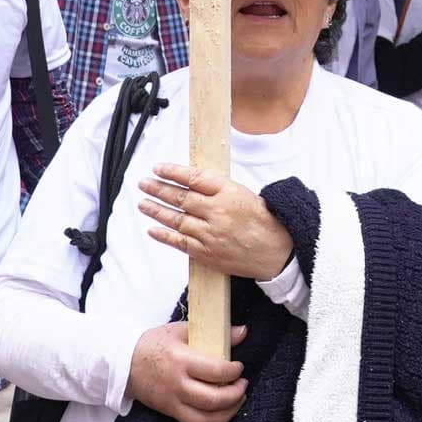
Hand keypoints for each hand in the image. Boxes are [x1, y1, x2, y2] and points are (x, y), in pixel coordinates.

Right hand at [127, 322, 249, 421]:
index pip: (215, 371)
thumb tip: (242, 332)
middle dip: (235, 394)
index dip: (234, 371)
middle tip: (243, 384)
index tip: (239, 367)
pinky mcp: (169, 412)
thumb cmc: (154, 344)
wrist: (123, 364)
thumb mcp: (182, 330)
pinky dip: (213, 421)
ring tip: (238, 399)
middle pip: (213, 399)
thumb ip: (215, 332)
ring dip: (228, 412)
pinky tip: (223, 411)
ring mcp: (172, 401)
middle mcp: (178, 385)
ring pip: (205, 418)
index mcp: (181, 361)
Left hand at [138, 164, 293, 280]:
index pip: (194, 178)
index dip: (173, 172)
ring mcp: (210, 234)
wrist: (278, 253)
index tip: (158, 168)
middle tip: (144, 183)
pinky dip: (164, 235)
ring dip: (156, 210)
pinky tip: (152, 229)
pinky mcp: (206, 253)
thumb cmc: (265, 222)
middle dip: (158, 189)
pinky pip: (179, 242)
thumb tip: (191, 182)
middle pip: (180, 198)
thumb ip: (220, 189)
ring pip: (176, 219)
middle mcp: (218, 212)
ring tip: (143, 203)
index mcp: (229, 193)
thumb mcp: (247, 195)